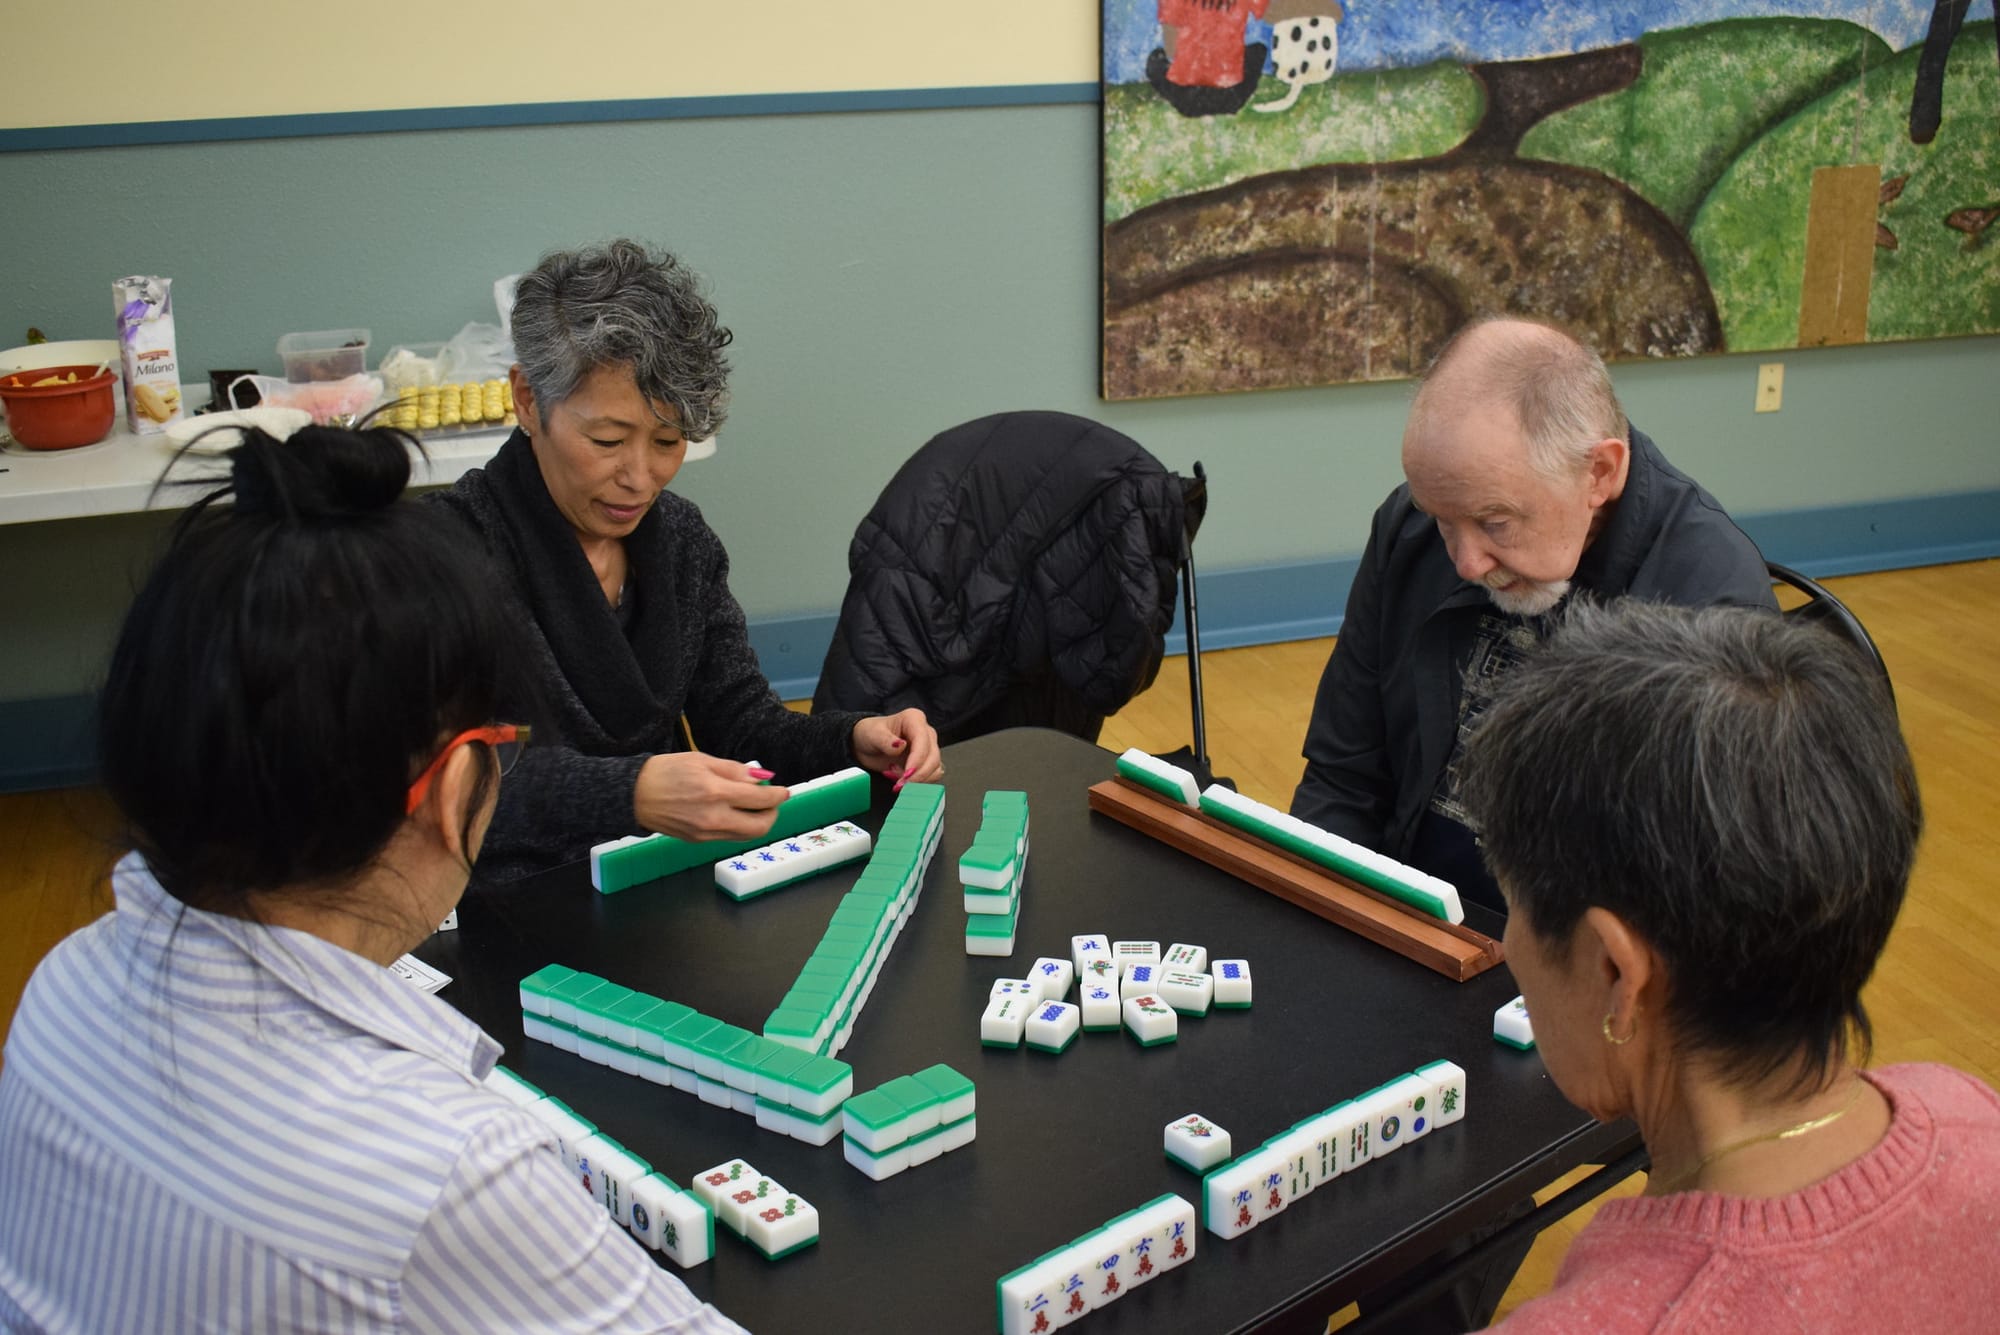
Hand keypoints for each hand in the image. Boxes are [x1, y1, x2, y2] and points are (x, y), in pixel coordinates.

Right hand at [633, 753, 788, 840]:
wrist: (633, 794)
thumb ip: (734, 770)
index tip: (783, 790)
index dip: (777, 795)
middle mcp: (713, 817)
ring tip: (755, 807)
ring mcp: (705, 833)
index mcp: (715, 792)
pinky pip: (729, 837)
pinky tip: (735, 813)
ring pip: (746, 836)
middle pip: (759, 826)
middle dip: (773, 814)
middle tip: (772, 802)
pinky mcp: (698, 841)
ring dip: (758, 822)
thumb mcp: (701, 760)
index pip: (759, 799)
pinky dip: (740, 827)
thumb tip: (761, 777)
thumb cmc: (665, 771)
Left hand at [850, 708, 943, 790]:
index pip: (923, 741)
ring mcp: (928, 747)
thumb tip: (900, 745)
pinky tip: (901, 780)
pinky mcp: (927, 762)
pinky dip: (918, 783)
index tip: (906, 775)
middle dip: (918, 775)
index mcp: (914, 719)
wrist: (866, 745)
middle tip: (900, 784)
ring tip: (896, 779)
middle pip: (933, 757)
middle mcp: (925, 732)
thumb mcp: (872, 734)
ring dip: (917, 780)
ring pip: (935, 768)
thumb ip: (885, 739)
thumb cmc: (869, 734)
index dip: (917, 760)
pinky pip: (932, 776)